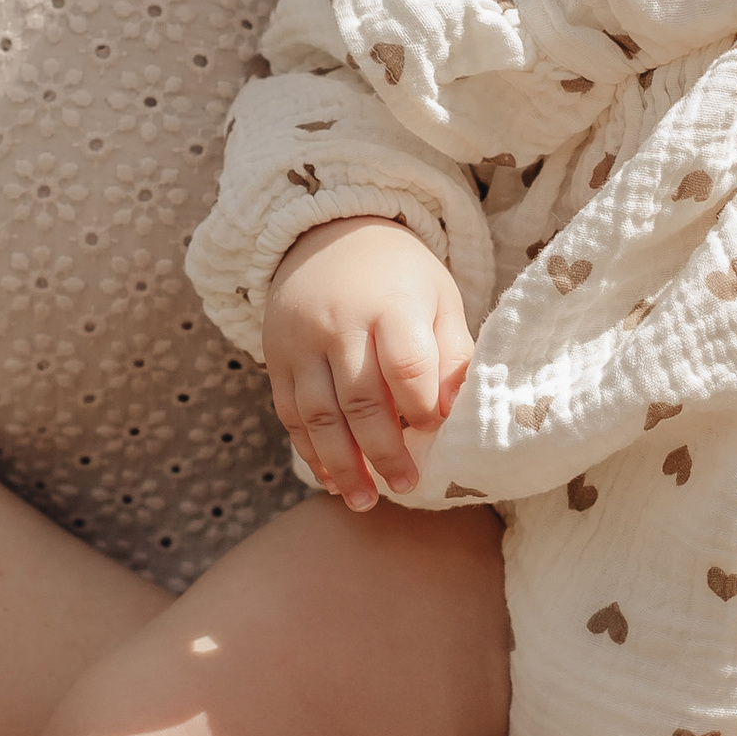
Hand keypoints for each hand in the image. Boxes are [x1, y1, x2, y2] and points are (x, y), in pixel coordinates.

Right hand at [265, 216, 472, 506]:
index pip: (406, 364)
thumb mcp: (438, 298)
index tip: (434, 430)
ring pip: (318, 414)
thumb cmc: (399, 277)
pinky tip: (332, 479)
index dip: (422, 405)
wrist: (328, 235)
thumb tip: (459, 414)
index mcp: (390, 304)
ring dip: (342, 464)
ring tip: (363, 501)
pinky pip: (290, 414)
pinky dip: (310, 451)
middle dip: (384, 451)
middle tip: (406, 486)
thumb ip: (452, 353)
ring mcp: (302, 342)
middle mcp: (340, 323)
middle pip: (360, 399)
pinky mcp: (277, 358)